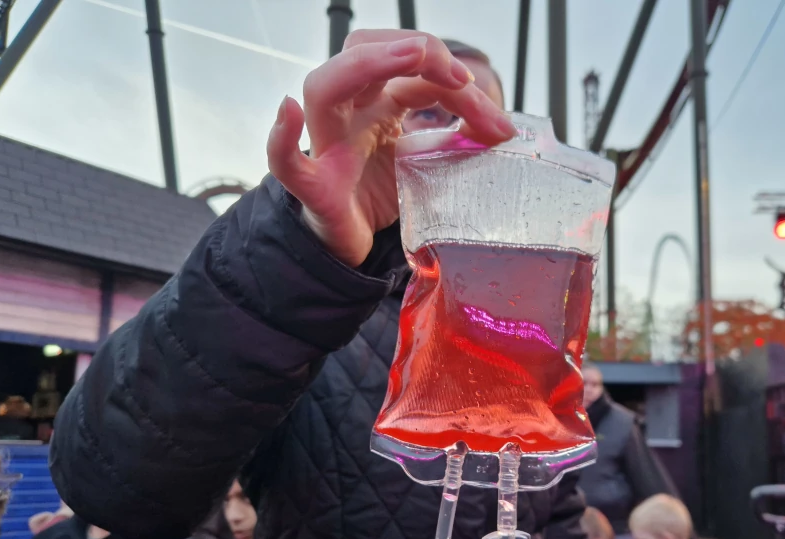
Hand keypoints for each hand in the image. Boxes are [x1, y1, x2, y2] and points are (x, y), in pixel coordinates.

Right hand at [267, 30, 515, 267]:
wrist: (351, 243)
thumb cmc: (382, 194)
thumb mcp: (428, 161)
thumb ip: (457, 141)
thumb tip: (504, 130)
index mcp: (376, 103)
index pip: (410, 69)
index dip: (447, 69)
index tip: (478, 89)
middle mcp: (348, 113)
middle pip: (363, 53)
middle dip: (412, 50)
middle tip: (457, 75)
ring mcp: (326, 147)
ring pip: (324, 88)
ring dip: (366, 65)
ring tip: (408, 56)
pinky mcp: (314, 188)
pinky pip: (285, 164)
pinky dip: (280, 138)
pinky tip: (288, 112)